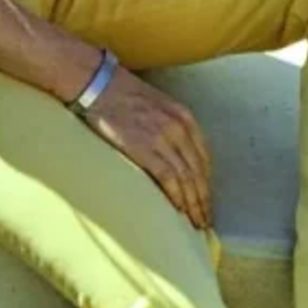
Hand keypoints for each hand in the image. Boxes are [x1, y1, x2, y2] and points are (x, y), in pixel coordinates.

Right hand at [83, 65, 212, 229]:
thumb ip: (172, 126)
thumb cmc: (124, 94)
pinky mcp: (145, 148)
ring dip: (193, 204)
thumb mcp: (158, 105)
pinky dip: (176, 196)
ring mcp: (163, 138)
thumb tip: (176, 155)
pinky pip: (168, 178)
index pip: (203, 157)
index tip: (207, 199)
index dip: (207, 181)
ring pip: (186, 179)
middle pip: (198, 171)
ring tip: (195, 222)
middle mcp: (179, 128)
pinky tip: (179, 211)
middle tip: (205, 221)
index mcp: (184, 116)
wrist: (100, 85)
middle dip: (203, 199)